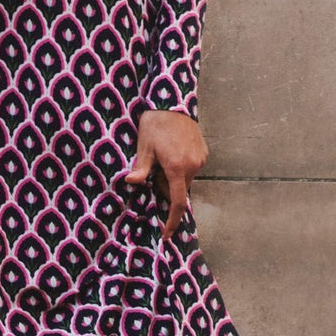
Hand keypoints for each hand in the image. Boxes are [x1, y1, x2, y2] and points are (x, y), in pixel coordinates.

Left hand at [124, 110, 207, 241]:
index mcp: (177, 168)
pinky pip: (191, 168)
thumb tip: (131, 182)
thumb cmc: (156, 123)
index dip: (171, 220)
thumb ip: (141, 168)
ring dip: (173, 176)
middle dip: (165, 186)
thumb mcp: (144, 146)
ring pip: (185, 178)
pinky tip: (171, 152)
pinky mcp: (203, 152)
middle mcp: (193, 166)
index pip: (176, 202)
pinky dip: (181, 167)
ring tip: (162, 156)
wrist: (173, 102)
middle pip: (178, 189)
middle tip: (153, 171)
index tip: (167, 234)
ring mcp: (200, 159)